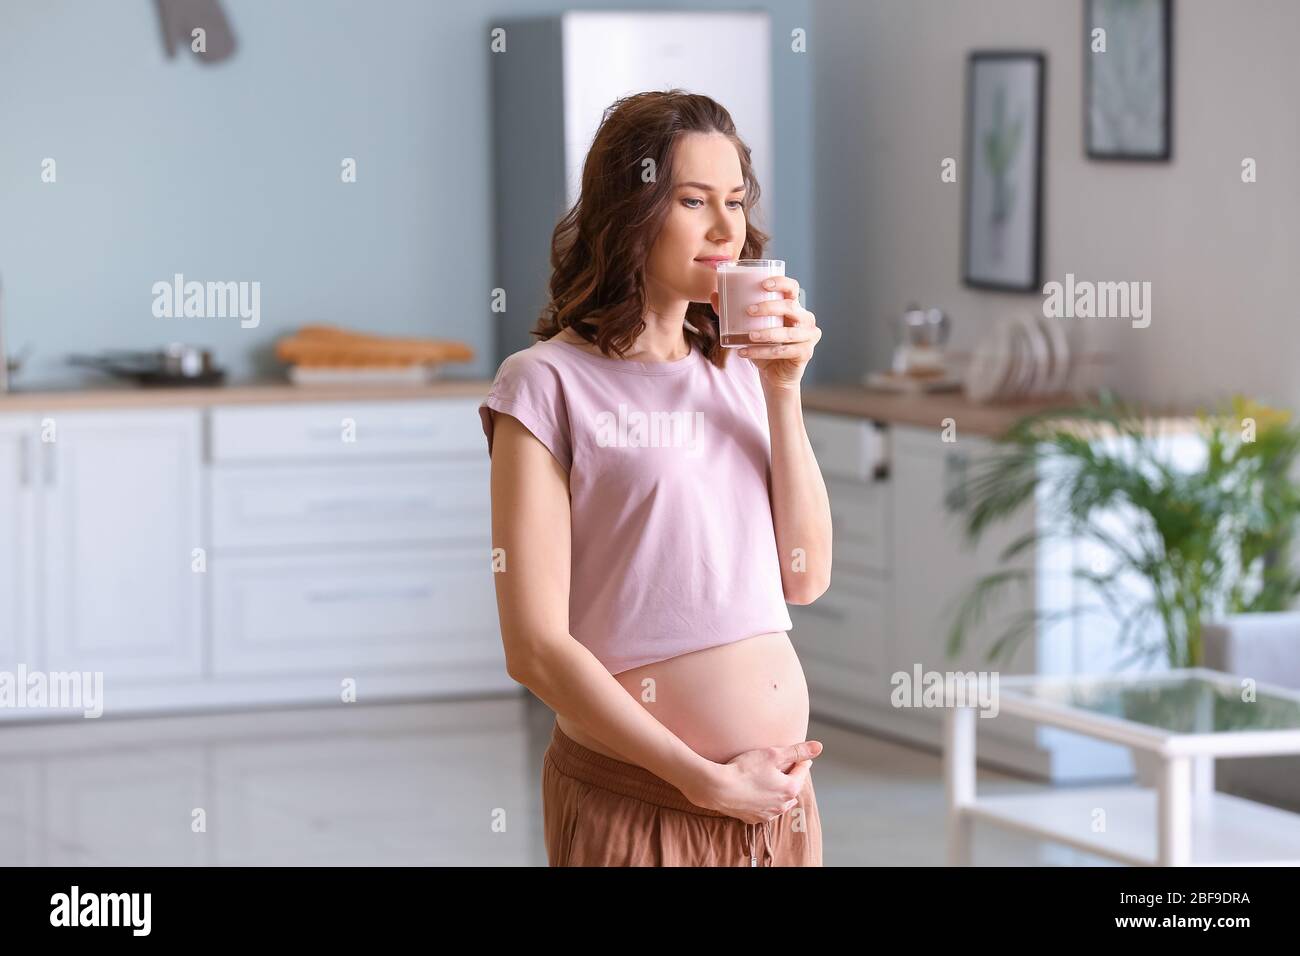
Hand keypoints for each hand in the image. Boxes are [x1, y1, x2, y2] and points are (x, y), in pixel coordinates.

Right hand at [683, 739, 823, 824]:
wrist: (718, 788)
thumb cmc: (745, 769)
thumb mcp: (773, 754)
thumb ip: (797, 751)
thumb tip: (819, 747)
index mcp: (790, 788)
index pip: (802, 771)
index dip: (801, 760)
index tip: (800, 755)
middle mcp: (782, 805)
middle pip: (792, 787)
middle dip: (791, 777)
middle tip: (786, 767)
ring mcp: (767, 814)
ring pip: (780, 801)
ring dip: (779, 792)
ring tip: (773, 781)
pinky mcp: (753, 818)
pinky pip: (765, 809)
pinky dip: (765, 801)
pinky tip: (759, 794)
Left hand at [711, 275, 820, 390]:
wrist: (775, 375)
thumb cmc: (764, 346)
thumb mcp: (749, 327)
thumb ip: (733, 312)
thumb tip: (714, 295)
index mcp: (794, 306)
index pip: (793, 288)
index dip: (781, 283)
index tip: (763, 284)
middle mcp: (806, 318)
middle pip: (790, 307)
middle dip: (769, 307)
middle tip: (749, 310)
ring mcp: (808, 336)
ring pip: (787, 332)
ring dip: (767, 333)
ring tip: (748, 336)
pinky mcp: (805, 353)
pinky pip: (782, 351)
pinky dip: (762, 352)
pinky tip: (744, 352)